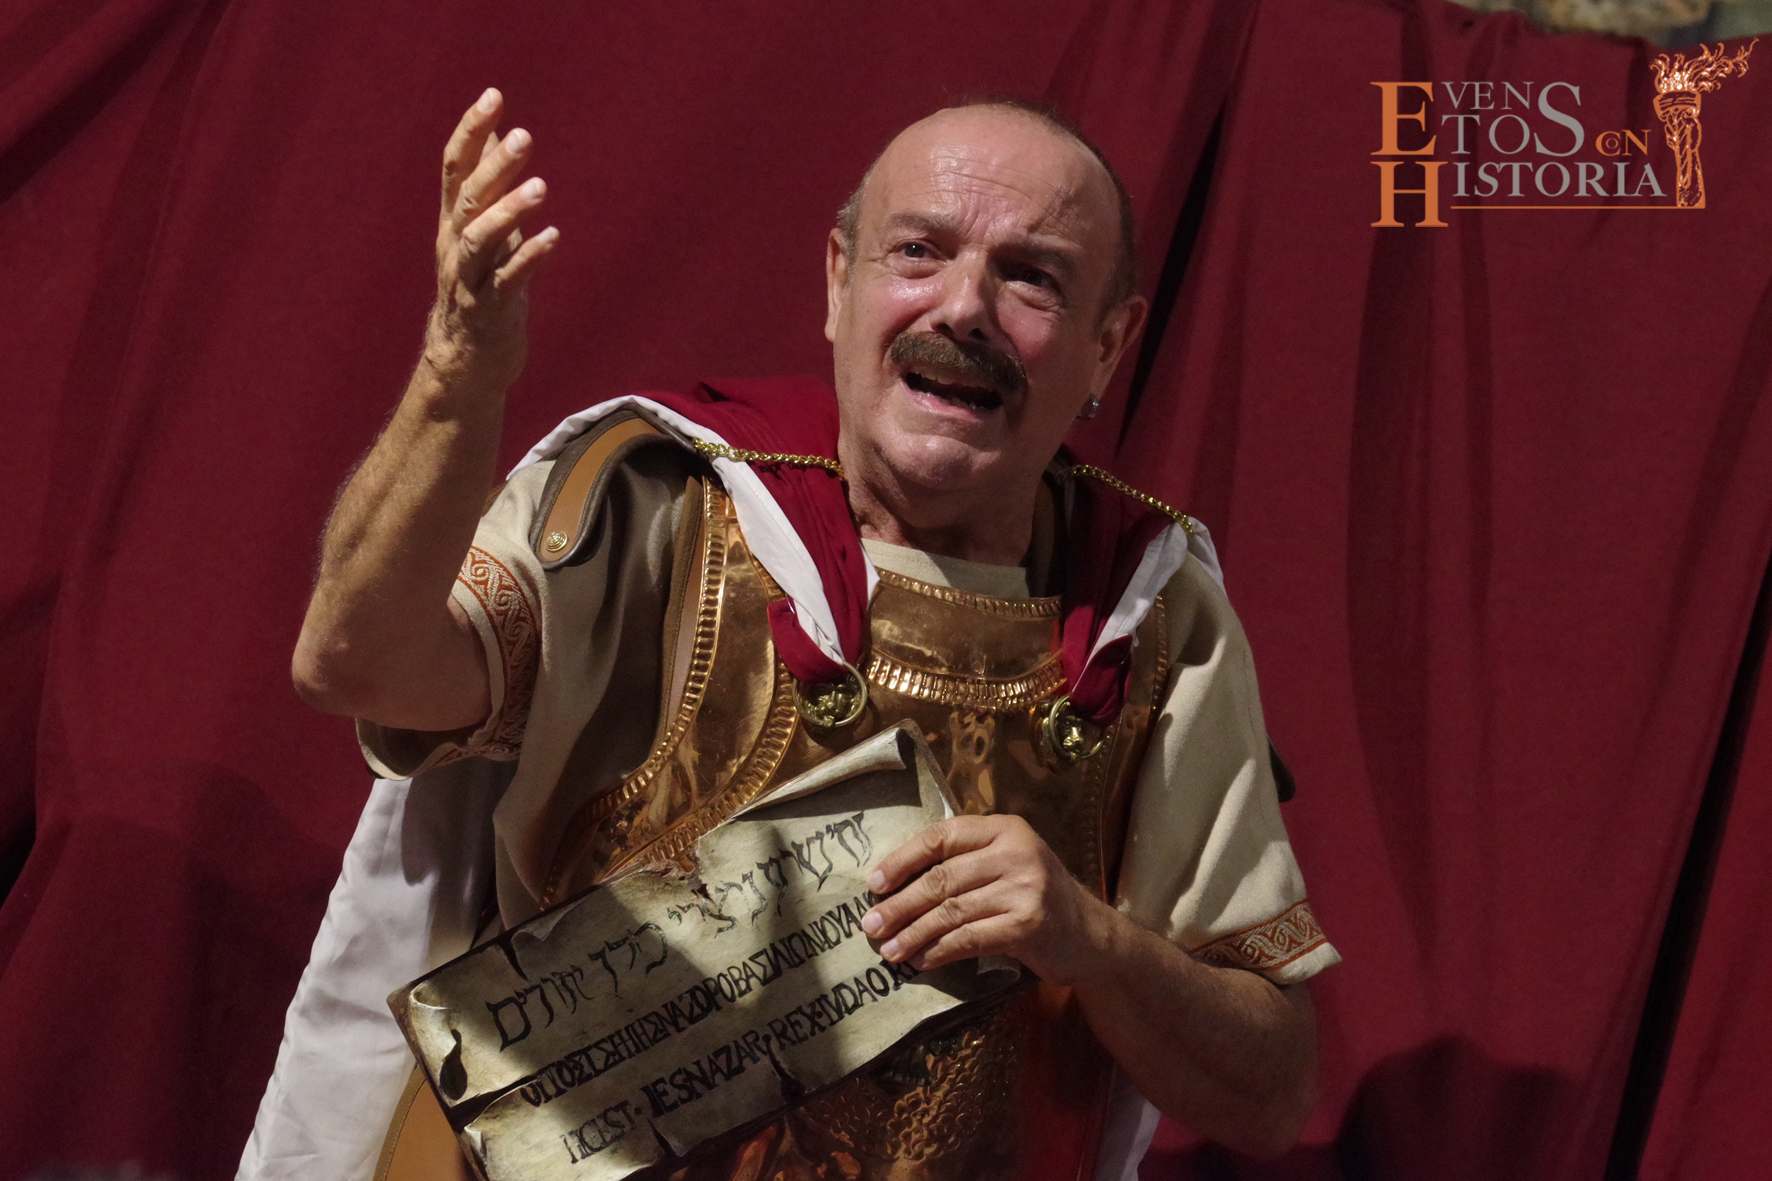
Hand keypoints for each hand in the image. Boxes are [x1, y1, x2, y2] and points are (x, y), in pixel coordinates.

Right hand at [424, 88, 558, 394]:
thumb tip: (494, 133)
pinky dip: (528, 259)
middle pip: (467, 198)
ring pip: (480, 239)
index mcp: (453, 222)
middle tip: (525, 136)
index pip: (454, 166)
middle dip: (495, 166)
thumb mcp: (481, 230)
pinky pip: (506, 282)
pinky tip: (553, 237)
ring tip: (541, 188)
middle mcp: (454, 246)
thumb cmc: (480, 286)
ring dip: (509, 211)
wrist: (466, 360)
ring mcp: (469, 280)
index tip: (493, 96)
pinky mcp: (489, 311)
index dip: (471, 130)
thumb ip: (485, 183)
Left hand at [860, 814, 1108, 984]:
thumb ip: (966, 862)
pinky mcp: (1027, 926)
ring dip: (913, 934)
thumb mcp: (1009, 864)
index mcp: (1005, 829)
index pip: (942, 836)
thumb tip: (896, 884)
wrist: (1092, 936)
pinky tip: (921, 960)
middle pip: (941, 878)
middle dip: (900, 905)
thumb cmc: (1038, 898)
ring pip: (950, 911)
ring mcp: (1024, 889)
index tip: (874, 883)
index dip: (903, 859)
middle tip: (871, 926)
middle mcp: (1016, 853)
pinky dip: (939, 951)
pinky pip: (968, 939)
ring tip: (889, 951)